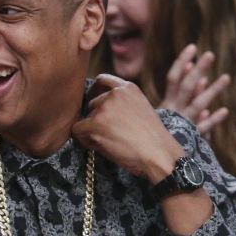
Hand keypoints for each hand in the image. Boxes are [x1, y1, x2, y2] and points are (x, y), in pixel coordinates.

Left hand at [73, 74, 188, 183]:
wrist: (158, 155)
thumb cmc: (151, 139)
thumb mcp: (140, 108)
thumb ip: (121, 102)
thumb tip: (96, 106)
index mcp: (128, 88)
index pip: (102, 80)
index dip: (95, 93)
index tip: (94, 104)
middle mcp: (114, 94)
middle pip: (91, 103)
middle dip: (96, 119)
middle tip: (112, 134)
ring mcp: (104, 108)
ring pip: (85, 118)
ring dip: (92, 131)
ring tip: (112, 142)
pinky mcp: (94, 124)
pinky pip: (77, 131)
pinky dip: (85, 141)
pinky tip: (102, 147)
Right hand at [158, 44, 229, 136]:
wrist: (153, 158)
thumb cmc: (160, 132)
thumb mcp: (166, 111)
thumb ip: (182, 91)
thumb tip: (195, 71)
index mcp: (166, 103)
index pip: (173, 78)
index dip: (182, 62)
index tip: (192, 47)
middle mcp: (174, 111)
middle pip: (186, 86)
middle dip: (198, 70)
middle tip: (210, 54)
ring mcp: (183, 123)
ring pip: (198, 104)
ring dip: (212, 91)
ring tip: (226, 77)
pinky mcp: (191, 137)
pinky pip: (203, 127)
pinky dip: (213, 120)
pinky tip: (224, 111)